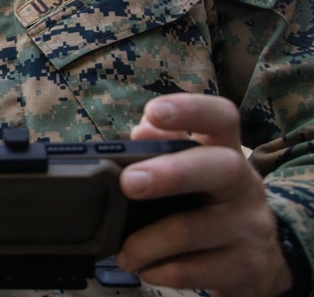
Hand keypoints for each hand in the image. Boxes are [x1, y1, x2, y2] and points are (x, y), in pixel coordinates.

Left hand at [117, 93, 293, 296]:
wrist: (257, 261)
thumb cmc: (207, 203)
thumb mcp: (192, 170)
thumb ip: (162, 147)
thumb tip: (142, 130)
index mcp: (225, 151)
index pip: (220, 117)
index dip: (189, 110)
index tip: (154, 112)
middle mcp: (244, 184)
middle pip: (218, 168)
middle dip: (169, 174)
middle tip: (129, 183)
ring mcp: (249, 226)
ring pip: (192, 230)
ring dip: (147, 242)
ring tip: (125, 251)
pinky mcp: (246, 266)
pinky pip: (195, 270)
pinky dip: (161, 271)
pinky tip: (146, 268)